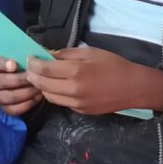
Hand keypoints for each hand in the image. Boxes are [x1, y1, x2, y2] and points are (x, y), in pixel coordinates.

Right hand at [0, 56, 42, 115]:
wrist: (27, 81)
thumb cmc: (26, 66)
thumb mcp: (27, 57)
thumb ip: (29, 56)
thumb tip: (35, 56)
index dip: (3, 64)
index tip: (14, 64)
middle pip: (0, 82)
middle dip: (18, 80)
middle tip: (32, 77)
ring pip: (6, 97)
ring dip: (24, 93)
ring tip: (37, 88)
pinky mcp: (5, 108)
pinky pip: (12, 109)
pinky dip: (26, 104)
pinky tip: (36, 97)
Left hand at [24, 47, 162, 114]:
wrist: (132, 87)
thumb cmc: (113, 65)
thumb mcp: (90, 52)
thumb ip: (66, 54)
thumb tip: (48, 55)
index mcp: (76, 71)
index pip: (44, 69)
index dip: (33, 63)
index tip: (29, 58)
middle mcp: (73, 89)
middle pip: (42, 84)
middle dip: (32, 75)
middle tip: (30, 67)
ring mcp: (76, 103)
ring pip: (48, 96)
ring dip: (41, 86)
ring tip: (41, 77)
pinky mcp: (80, 111)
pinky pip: (61, 102)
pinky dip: (54, 93)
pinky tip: (56, 86)